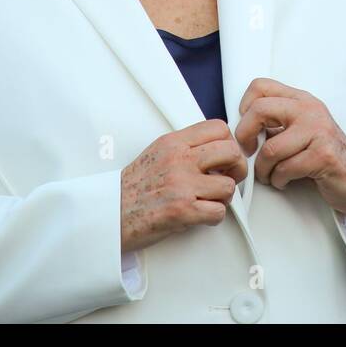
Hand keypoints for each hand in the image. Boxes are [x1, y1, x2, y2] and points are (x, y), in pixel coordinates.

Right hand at [120, 119, 248, 253]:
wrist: (109, 214)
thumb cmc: (132, 188)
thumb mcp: (158, 153)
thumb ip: (186, 147)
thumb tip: (217, 150)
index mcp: (173, 143)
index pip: (219, 128)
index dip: (229, 143)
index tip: (225, 157)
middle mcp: (179, 160)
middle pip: (232, 152)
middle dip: (235, 168)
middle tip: (226, 178)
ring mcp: (181, 185)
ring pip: (228, 186)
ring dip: (223, 198)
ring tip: (208, 201)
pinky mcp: (182, 210)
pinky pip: (218, 212)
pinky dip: (213, 217)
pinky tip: (201, 216)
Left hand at [233, 78, 345, 232]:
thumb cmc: (323, 155)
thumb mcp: (300, 129)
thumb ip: (277, 121)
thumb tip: (241, 125)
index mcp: (301, 100)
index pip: (260, 86)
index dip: (244, 107)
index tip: (247, 128)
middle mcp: (310, 110)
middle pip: (259, 110)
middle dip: (245, 136)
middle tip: (248, 152)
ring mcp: (319, 131)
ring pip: (269, 149)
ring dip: (263, 170)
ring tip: (270, 174)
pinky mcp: (323, 155)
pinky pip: (284, 169)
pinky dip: (278, 180)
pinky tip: (285, 181)